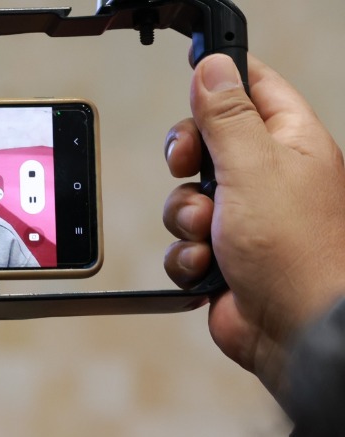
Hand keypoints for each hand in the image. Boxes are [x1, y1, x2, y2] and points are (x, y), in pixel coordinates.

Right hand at [162, 54, 344, 394]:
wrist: (293, 328)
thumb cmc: (295, 251)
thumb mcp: (253, 167)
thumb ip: (227, 116)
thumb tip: (215, 67)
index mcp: (292, 142)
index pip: (255, 88)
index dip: (221, 82)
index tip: (195, 83)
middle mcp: (270, 176)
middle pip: (207, 143)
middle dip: (186, 160)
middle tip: (189, 167)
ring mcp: (246, 218)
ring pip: (186, 198)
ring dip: (184, 217)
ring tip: (210, 235)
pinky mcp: (222, 256)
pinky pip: (182, 243)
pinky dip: (186, 255)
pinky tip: (209, 266)